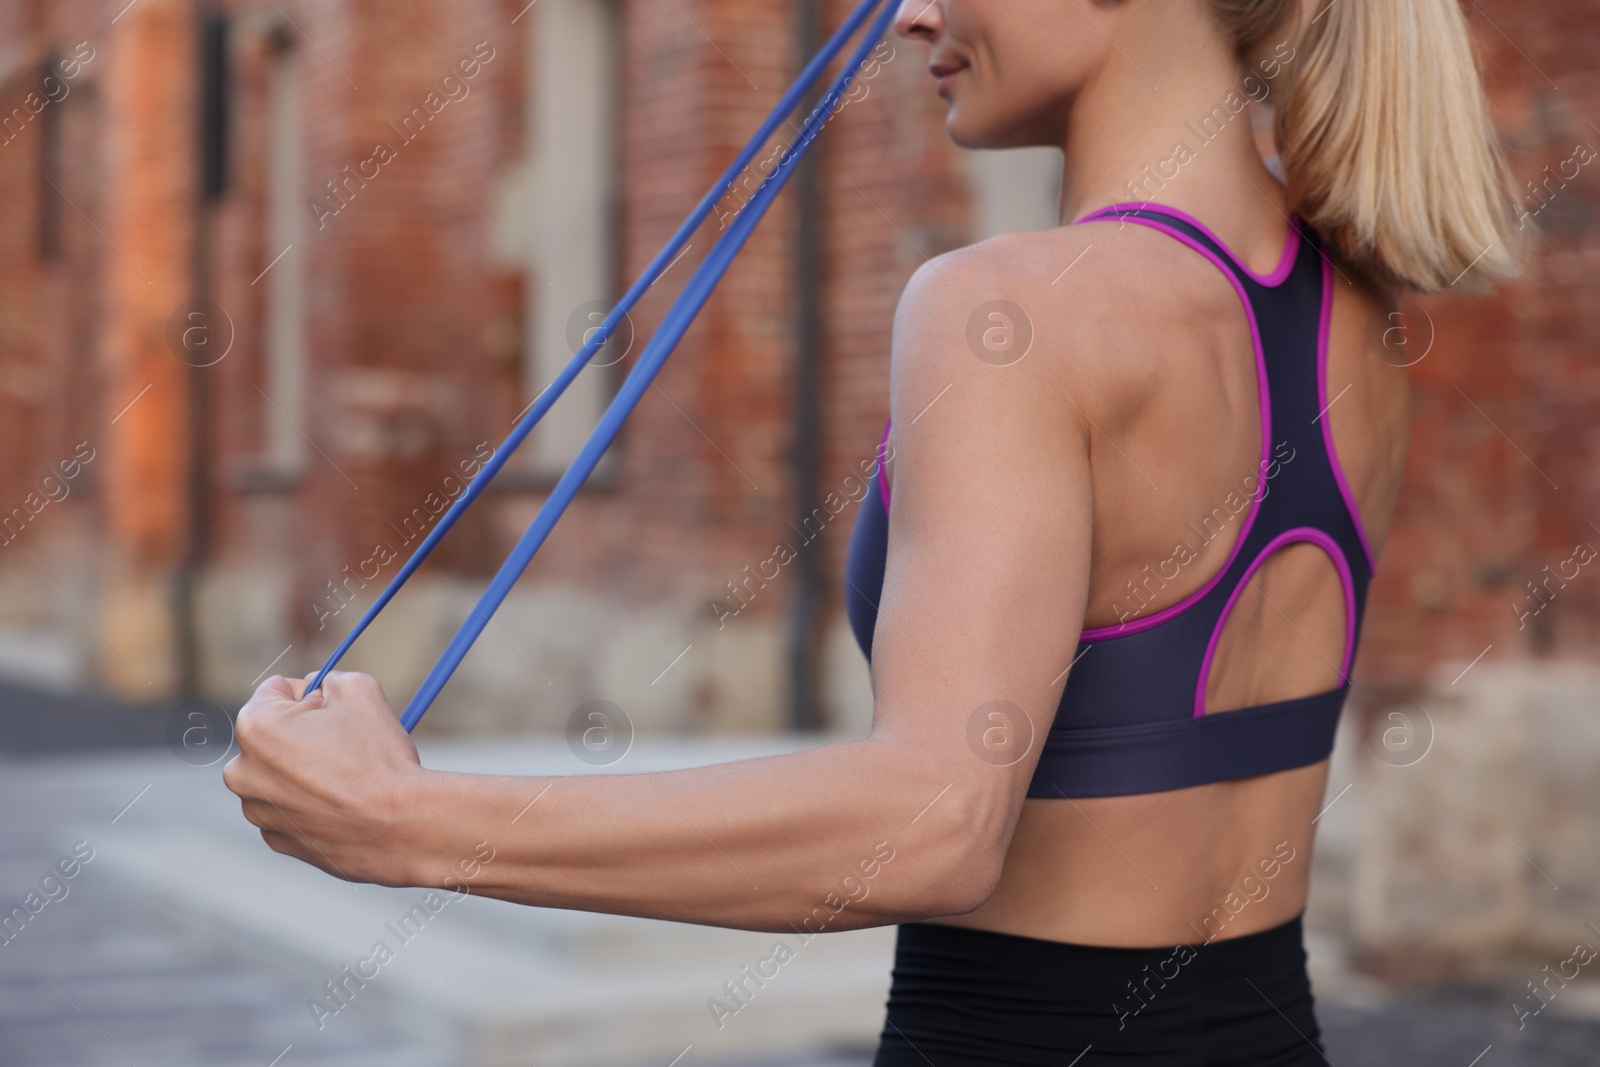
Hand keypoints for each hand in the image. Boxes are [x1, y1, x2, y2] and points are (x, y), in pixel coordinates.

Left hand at [223, 671, 427, 885]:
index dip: (311, 695)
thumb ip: (328, 678)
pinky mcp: (277, 840)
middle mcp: (242, 771)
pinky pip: (289, 809)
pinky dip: (310, 804)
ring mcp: (257, 811)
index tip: (335, 711)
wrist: (401, 826)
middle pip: (272, 735)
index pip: (276, 690)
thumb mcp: (360, 690)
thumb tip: (318, 688)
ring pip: (280, 775)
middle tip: (344, 744)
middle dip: (302, 734)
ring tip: (347, 778)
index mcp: (255, 727)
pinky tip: (342, 804)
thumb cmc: (379, 758)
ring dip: (305, 770)